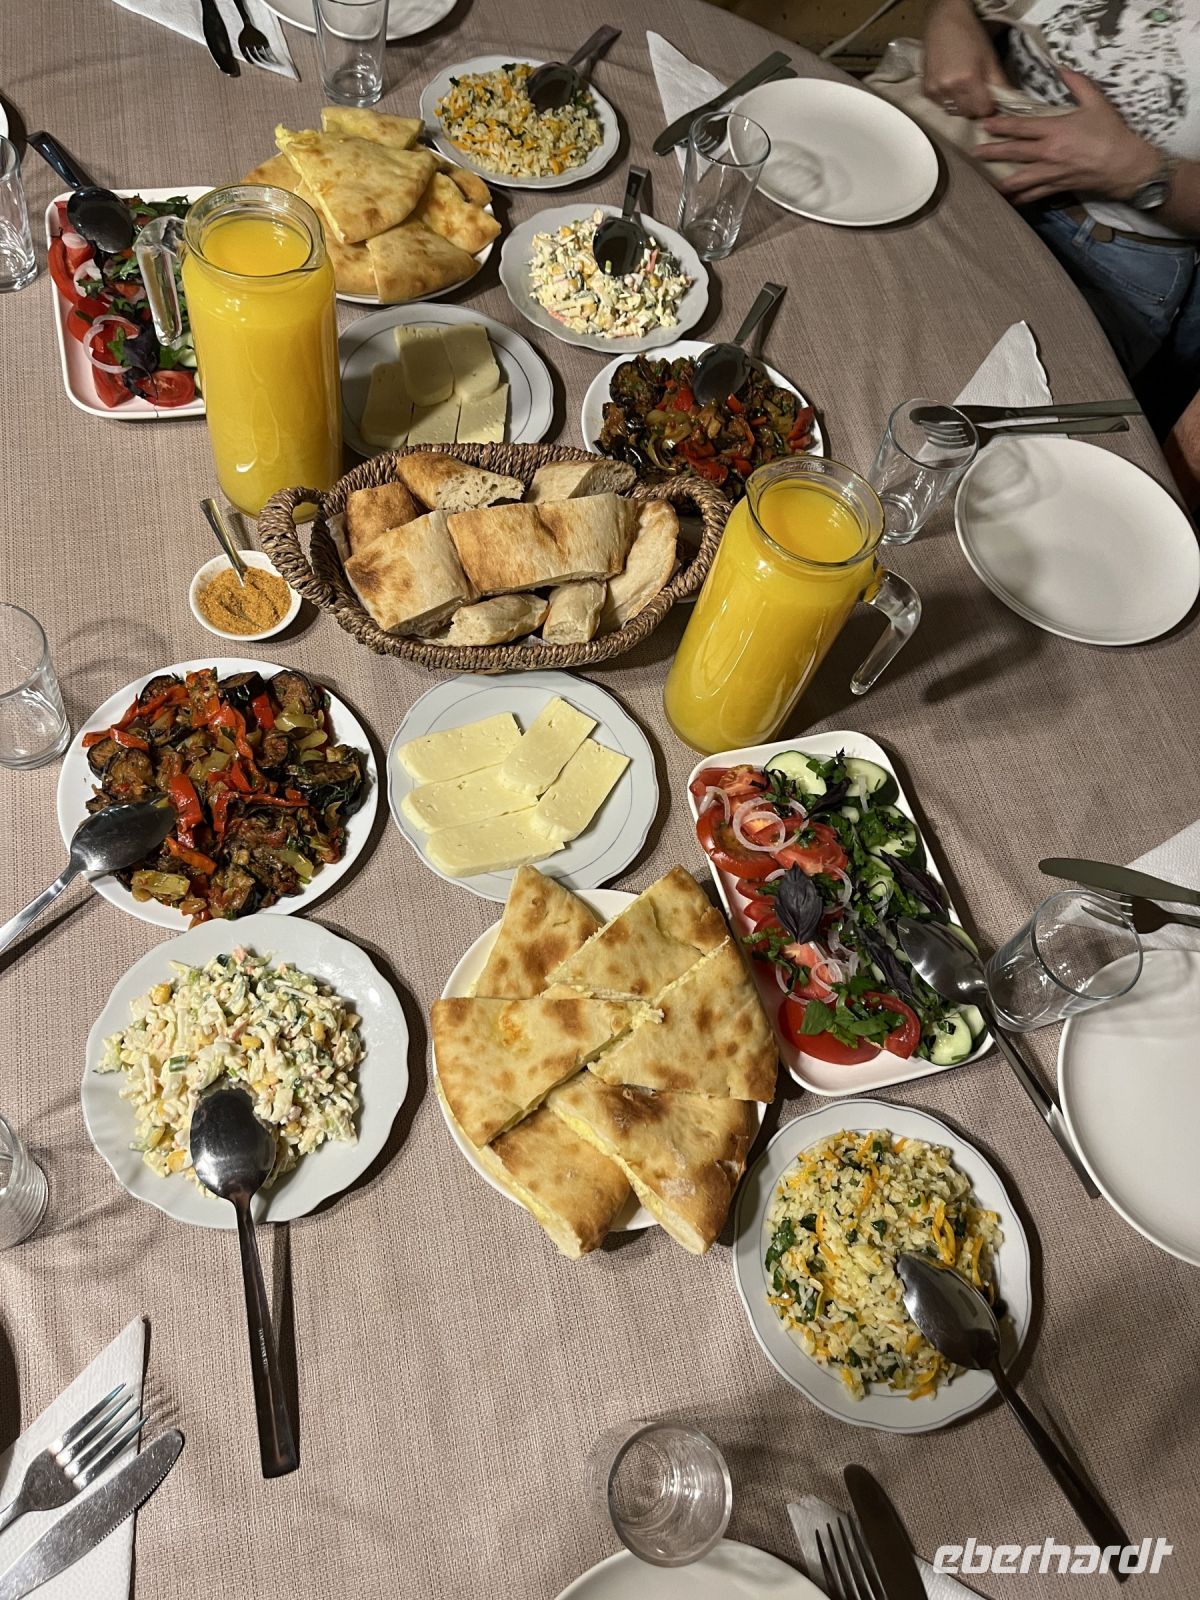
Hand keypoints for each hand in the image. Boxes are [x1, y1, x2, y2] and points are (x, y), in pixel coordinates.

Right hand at [923, 0, 1008, 119]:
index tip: (988, 97)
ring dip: (960, 104)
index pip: (982, 110)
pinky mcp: (926, 91)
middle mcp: (949, 88)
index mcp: (968, 79)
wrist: (945, 23)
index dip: (988, 105)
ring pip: (953, 111)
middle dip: (974, 105)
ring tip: (961, 86)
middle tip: (976, 89)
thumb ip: (1000, 85)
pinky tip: (949, 84)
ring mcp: (935, 91)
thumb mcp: (991, 59)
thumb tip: (1009, 105)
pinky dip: (947, 100)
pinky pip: (940, 105)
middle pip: (967, 113)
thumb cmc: (971, 37)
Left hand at [976, 68, 1160, 201]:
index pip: (1021, 127)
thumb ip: (1077, 84)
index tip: (985, 125)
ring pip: (1019, 179)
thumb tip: (1062, 67)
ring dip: (1001, 180)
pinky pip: (1034, 195)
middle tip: (974, 153)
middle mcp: (1048, 153)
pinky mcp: (1057, 187)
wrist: (1125, 164)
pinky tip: (1010, 201)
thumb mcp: (1096, 102)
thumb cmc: (1111, 132)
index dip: (1001, 126)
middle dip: (992, 152)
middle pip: (1014, 153)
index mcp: (1055, 130)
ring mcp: (1051, 173)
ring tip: (986, 182)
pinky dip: (1021, 198)